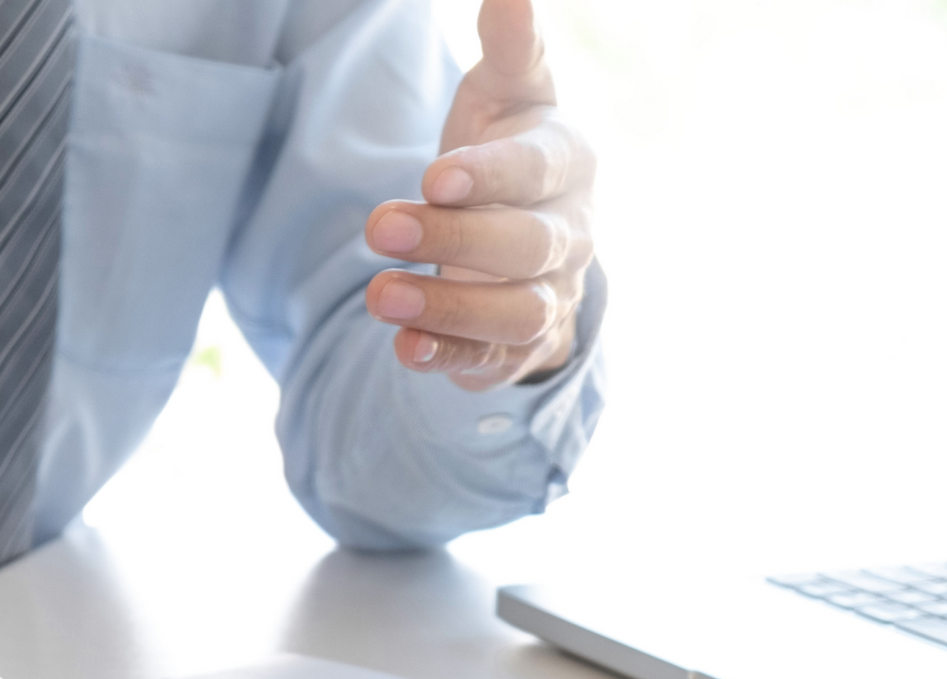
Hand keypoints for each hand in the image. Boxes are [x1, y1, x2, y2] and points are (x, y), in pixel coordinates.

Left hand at [363, 0, 595, 389]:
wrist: (522, 239)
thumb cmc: (506, 151)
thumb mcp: (507, 96)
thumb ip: (511, 50)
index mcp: (568, 164)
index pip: (540, 170)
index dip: (492, 176)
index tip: (434, 176)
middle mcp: (570, 236)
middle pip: (527, 246)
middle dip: (454, 238)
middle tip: (376, 226)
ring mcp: (549, 296)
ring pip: (516, 312)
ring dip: (448, 306)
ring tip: (380, 295)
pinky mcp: (517, 348)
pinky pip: (492, 361)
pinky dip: (449, 356)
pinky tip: (404, 349)